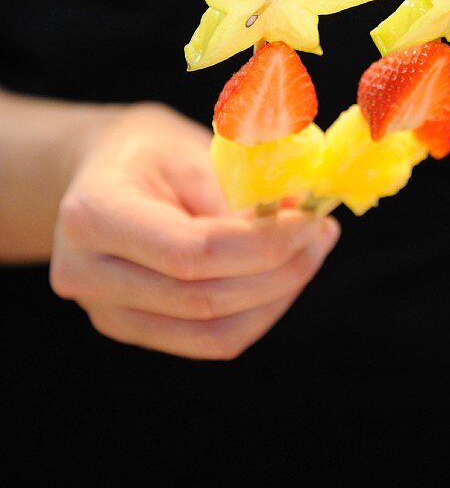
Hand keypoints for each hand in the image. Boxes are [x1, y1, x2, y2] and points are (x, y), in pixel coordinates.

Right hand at [50, 103, 338, 359]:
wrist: (98, 173)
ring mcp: (105, 311)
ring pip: (211, 331)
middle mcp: (87, 274)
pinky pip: (207, 339)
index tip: (312, 221)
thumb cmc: (147, 151)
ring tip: (310, 251)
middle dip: (279, 270)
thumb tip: (303, 217)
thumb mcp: (190, 148)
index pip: (191, 252)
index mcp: (93, 214)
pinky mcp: (130, 328)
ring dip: (276, 296)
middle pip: (203, 298)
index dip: (263, 245)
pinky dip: (256, 312)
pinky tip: (283, 275)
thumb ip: (239, 189)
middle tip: (323, 233)